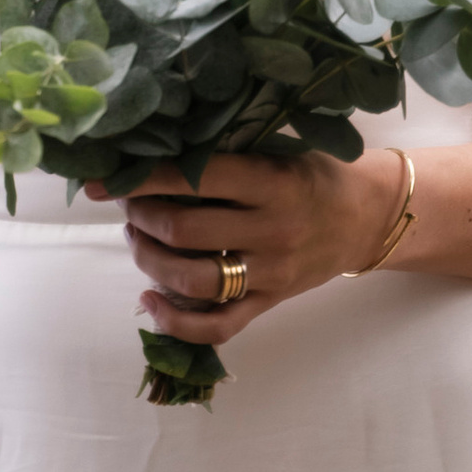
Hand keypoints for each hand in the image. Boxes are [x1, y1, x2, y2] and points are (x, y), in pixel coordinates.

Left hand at [96, 145, 408, 348]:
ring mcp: (271, 273)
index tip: (104, 180)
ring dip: (149, 261)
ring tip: (137, 240)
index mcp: (273, 182)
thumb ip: (228, 149)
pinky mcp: (270, 303)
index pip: (195, 179)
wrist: (367, 219)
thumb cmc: (313, 174)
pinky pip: (217, 327)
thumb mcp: (279, 148)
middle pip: (184, 231)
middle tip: (127, 206)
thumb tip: (153, 144)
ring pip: (192, 281)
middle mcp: (272, 230)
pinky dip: (174, 322)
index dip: (141, 179)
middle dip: (140, 217)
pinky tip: (149, 300)